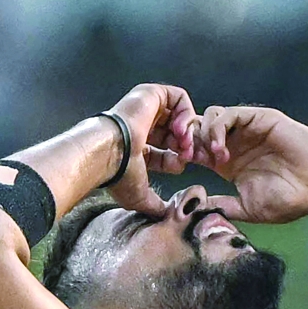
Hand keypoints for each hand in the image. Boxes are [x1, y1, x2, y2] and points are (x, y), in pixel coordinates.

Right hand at [105, 84, 197, 213]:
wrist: (110, 152)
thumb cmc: (120, 174)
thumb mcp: (139, 196)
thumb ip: (154, 205)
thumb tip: (164, 214)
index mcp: (138, 148)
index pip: (168, 153)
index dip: (182, 159)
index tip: (188, 166)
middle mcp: (142, 128)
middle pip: (177, 135)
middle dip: (191, 146)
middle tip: (198, 157)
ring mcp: (146, 110)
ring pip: (179, 117)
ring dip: (188, 132)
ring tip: (185, 145)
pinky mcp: (151, 94)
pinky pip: (178, 98)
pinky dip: (186, 114)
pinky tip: (180, 130)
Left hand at [192, 106, 307, 222]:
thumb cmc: (290, 199)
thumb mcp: (249, 209)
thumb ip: (223, 205)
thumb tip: (195, 209)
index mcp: (228, 164)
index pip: (196, 150)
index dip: (184, 155)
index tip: (181, 170)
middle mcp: (234, 144)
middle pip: (198, 129)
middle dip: (187, 139)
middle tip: (189, 158)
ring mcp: (247, 130)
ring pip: (210, 116)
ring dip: (203, 134)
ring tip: (212, 157)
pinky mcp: (258, 119)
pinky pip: (229, 113)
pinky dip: (218, 127)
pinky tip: (220, 148)